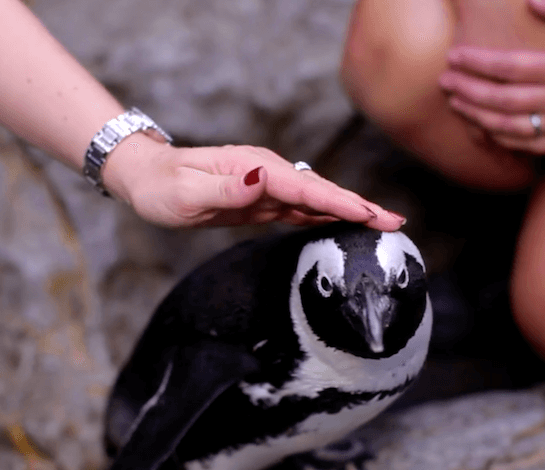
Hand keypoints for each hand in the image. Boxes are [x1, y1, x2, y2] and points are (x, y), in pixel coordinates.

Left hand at [102, 133, 405, 229]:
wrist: (147, 179)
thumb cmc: (162, 187)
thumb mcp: (187, 193)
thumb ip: (227, 188)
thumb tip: (263, 180)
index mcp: (254, 168)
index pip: (305, 187)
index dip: (339, 201)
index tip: (369, 215)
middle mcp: (266, 173)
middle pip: (321, 191)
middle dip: (359, 206)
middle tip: (396, 223)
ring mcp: (267, 186)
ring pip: (316, 200)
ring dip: (350, 211)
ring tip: (384, 225)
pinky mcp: (262, 202)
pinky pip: (301, 210)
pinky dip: (326, 217)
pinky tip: (345, 226)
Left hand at [438, 0, 544, 153]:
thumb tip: (529, 0)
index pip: (508, 67)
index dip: (476, 62)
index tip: (453, 56)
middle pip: (500, 100)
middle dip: (467, 90)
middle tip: (445, 82)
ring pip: (507, 126)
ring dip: (475, 116)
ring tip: (455, 103)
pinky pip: (523, 144)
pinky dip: (497, 137)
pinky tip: (480, 125)